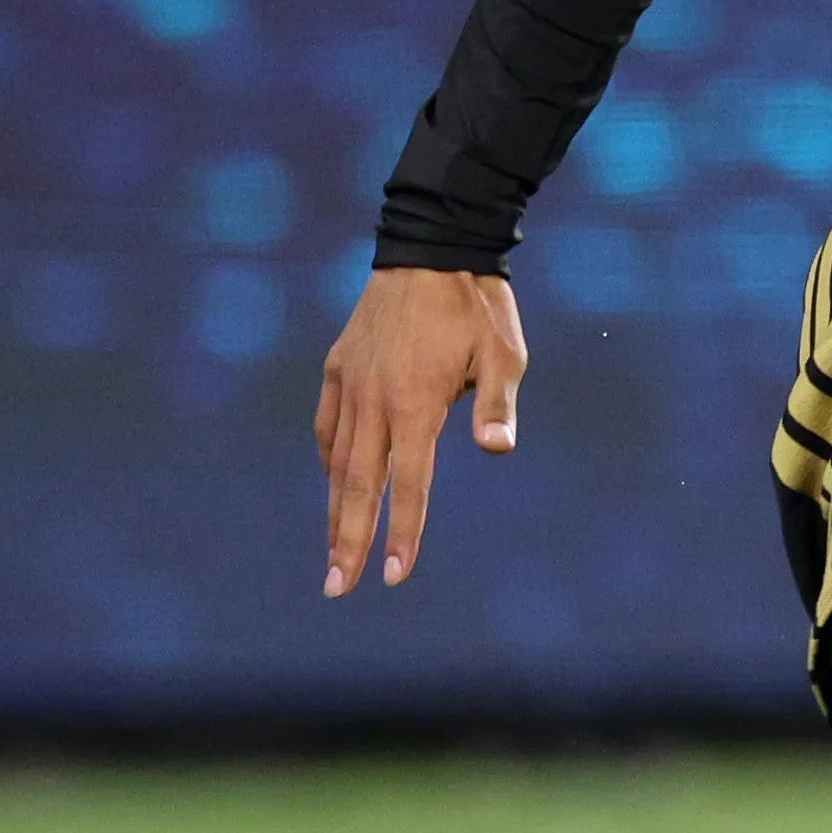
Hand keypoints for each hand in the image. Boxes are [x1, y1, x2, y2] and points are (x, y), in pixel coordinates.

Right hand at [313, 263, 527, 595]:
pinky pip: (327, 423)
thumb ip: (497, 405)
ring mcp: (350, 382)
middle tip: (337, 587)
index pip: (408, 485)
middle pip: (358, 486)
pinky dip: (328, 458)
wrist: (431, 244)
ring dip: (334, 508)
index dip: (402, 534)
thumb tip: (498, 449)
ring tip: (331, 551)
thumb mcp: (504, 354)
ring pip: (337, 460)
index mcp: (415, 404)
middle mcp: (374, 399)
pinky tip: (332, 479)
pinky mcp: (338, 364)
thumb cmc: (477, 305)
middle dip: (348, 542)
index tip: (393, 576)